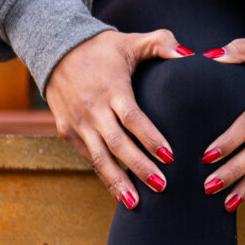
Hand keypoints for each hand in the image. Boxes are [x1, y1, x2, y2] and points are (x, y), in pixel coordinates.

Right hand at [43, 28, 190, 207]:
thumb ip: (162, 42)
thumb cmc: (102, 48)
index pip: (132, 118)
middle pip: (118, 144)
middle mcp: (92, 109)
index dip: (150, 138)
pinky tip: (120, 193)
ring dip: (118, 182)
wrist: (55, 49)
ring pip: (99, 158)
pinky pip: (88, 158)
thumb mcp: (131, 40)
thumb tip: (189, 53)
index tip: (171, 156)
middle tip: (162, 186)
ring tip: (136, 204)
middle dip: (139, 167)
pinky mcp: (66, 131)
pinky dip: (104, 176)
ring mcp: (77, 122)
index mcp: (111, 88)